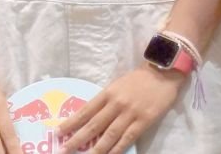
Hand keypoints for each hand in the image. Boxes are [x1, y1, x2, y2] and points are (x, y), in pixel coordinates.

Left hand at [57, 66, 183, 152]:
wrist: (161, 73)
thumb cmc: (137, 79)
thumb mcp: (116, 86)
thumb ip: (105, 100)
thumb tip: (91, 116)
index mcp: (106, 93)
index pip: (85, 111)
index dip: (71, 123)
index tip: (59, 132)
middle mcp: (115, 104)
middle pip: (94, 124)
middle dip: (78, 138)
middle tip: (65, 149)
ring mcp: (130, 113)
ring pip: (110, 134)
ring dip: (97, 148)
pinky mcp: (144, 121)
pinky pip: (128, 138)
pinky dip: (118, 149)